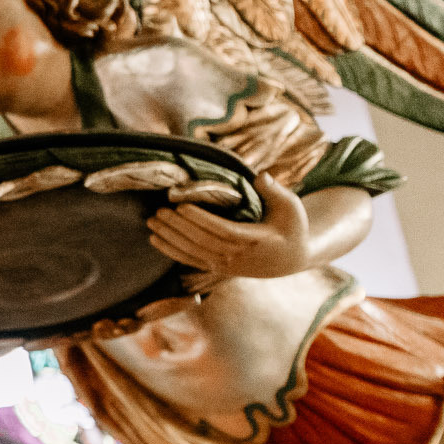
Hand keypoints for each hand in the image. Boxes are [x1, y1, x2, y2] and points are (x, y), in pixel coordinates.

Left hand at [148, 175, 313, 280]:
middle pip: (202, 241)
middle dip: (178, 227)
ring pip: (193, 252)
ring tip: (151, 221)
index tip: (181, 206)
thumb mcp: (291, 206)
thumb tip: (261, 176)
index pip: (222, 230)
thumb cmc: (291, 227)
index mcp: (254, 239)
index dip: (200, 219)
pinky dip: (171, 251)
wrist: (290, 259)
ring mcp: (226, 264)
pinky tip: (155, 239)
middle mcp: (237, 255)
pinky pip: (190, 260)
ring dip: (170, 237)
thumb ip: (275, 191)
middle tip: (159, 211)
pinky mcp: (218, 268)